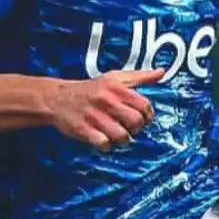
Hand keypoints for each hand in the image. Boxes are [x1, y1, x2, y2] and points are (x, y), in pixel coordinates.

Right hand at [47, 69, 164, 151]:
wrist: (57, 98)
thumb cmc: (90, 89)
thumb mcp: (114, 78)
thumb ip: (139, 77)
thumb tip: (161, 72)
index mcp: (116, 87)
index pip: (144, 105)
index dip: (147, 115)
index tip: (142, 118)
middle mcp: (106, 100)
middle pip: (135, 122)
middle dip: (135, 128)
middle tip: (128, 126)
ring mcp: (94, 115)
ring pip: (122, 136)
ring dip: (121, 139)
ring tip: (115, 134)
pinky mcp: (83, 129)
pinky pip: (104, 144)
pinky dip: (106, 145)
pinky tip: (102, 139)